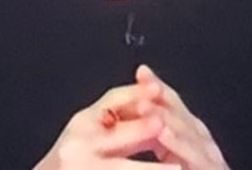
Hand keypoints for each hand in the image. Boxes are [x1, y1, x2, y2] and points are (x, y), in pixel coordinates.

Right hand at [33, 79, 180, 169]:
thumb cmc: (73, 159)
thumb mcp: (92, 133)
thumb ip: (122, 123)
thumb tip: (158, 112)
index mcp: (84, 122)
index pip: (111, 100)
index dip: (136, 93)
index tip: (158, 89)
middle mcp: (78, 144)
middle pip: (114, 134)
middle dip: (140, 129)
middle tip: (164, 125)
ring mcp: (81, 167)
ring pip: (121, 168)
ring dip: (150, 168)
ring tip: (177, 168)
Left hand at [133, 64, 230, 169]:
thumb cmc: (185, 169)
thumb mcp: (170, 155)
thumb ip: (160, 135)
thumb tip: (139, 107)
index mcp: (195, 141)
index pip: (178, 108)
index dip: (160, 89)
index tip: (142, 73)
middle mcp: (207, 148)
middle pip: (186, 116)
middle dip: (164, 97)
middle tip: (144, 81)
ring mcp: (211, 161)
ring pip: (191, 134)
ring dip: (167, 117)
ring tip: (145, 103)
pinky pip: (195, 158)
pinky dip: (178, 144)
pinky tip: (162, 134)